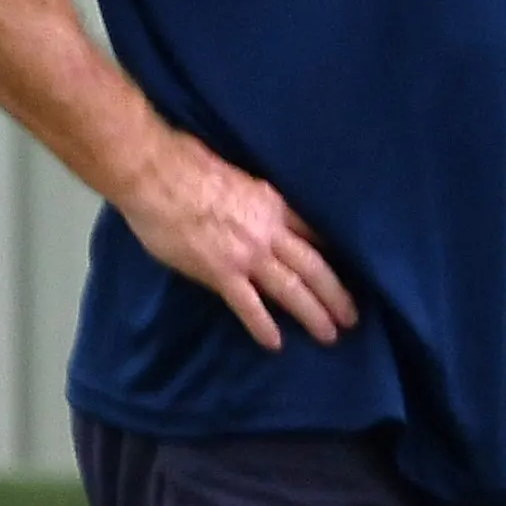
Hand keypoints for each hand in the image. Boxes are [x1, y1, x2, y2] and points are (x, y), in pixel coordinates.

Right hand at [121, 131, 357, 351]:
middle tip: (352, 318)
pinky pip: (249, 305)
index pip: (313, 233)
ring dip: (313, 314)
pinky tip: (275, 344)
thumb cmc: (185, 161)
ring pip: (291, 289)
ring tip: (329, 336)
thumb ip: (249, 195)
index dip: (332, 255)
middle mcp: (268, 231)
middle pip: (314, 267)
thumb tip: (248, 201)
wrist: (153, 171)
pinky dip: (263, 326)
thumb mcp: (235, 173)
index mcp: (272, 203)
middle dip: (336, 294)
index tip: (347, 272)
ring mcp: (247, 253)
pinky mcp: (221, 272)